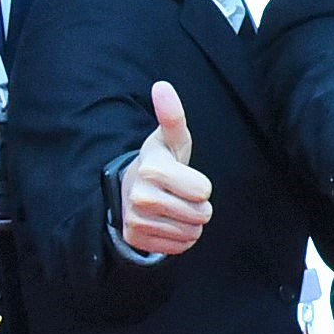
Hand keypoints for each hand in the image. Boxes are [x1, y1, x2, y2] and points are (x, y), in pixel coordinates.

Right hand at [121, 79, 214, 256]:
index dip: (201, 186)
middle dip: (199, 206)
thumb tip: (162, 86)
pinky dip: (179, 238)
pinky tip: (167, 222)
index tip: (185, 177)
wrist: (131, 188)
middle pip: (199, 214)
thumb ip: (173, 115)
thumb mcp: (172, 139)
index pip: (202, 191)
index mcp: (152, 168)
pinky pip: (179, 247)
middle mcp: (139, 195)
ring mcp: (135, 219)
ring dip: (191, 223)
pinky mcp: (136, 239)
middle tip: (182, 194)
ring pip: (191, 233)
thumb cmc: (162, 161)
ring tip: (175, 207)